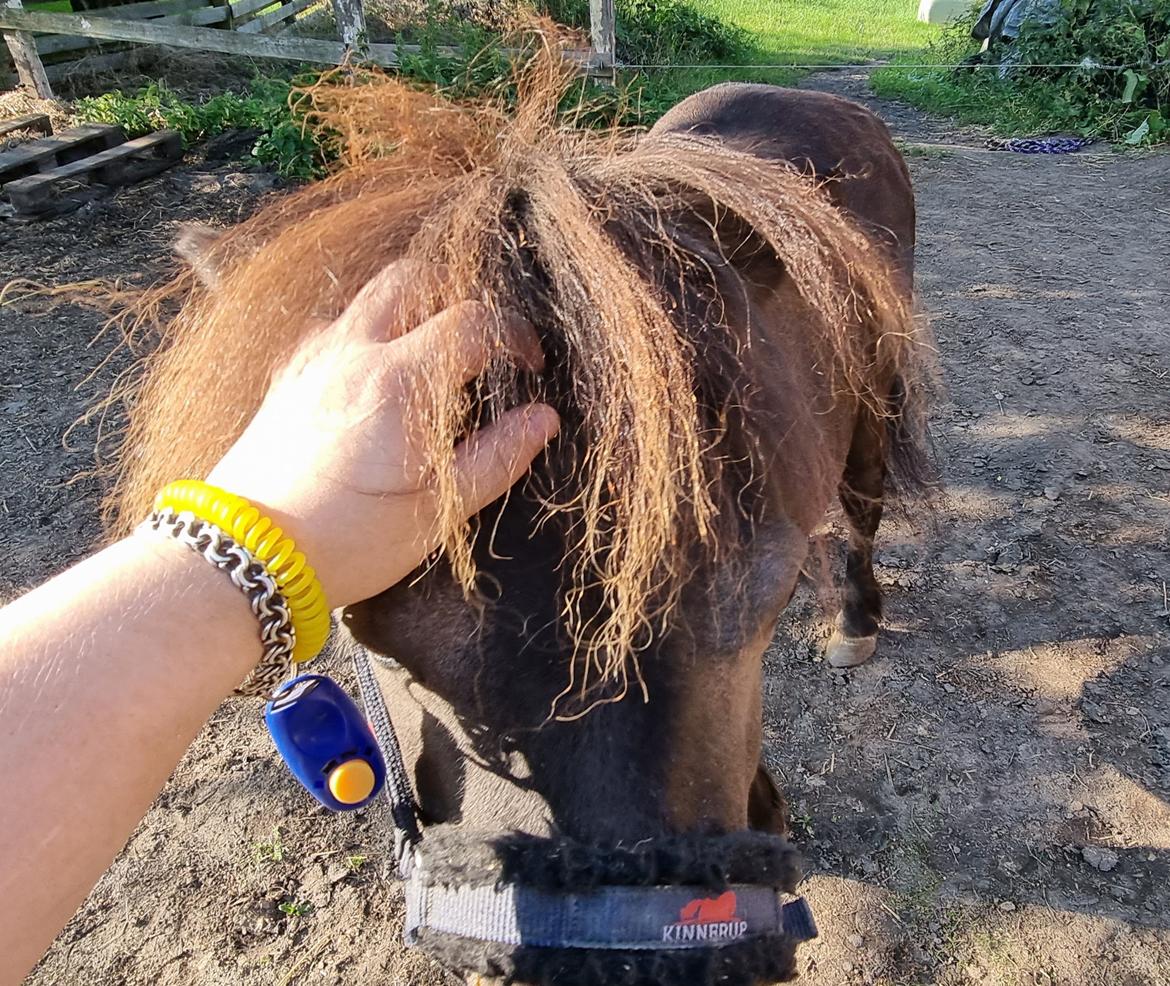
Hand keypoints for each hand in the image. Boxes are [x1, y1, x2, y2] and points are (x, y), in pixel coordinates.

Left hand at [205, 260, 558, 607]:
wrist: (245, 555)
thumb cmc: (346, 540)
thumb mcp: (433, 510)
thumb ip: (494, 458)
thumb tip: (541, 420)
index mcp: (398, 382)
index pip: (472, 322)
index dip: (514, 335)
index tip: (530, 366)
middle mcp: (352, 353)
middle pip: (413, 278)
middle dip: (458, 295)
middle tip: (481, 343)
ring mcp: (313, 360)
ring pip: (370, 299)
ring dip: (412, 310)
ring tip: (434, 359)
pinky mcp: (287, 378)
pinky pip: (337, 329)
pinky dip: (371, 334)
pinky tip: (379, 380)